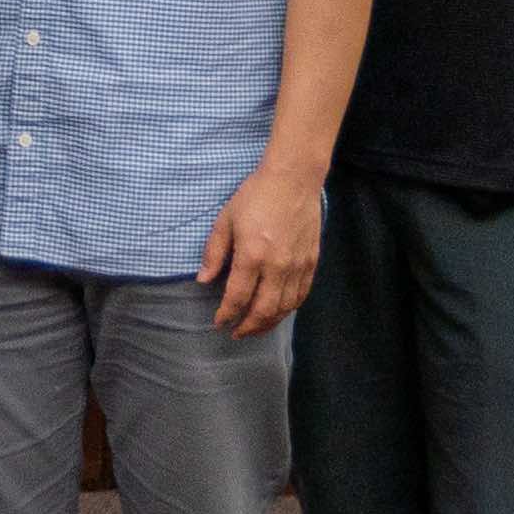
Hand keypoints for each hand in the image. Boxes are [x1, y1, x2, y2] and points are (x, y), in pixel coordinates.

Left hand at [197, 162, 324, 338]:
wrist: (293, 179)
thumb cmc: (255, 196)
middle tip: (236, 333)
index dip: (226, 315)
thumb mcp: (225, 220)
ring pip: (284, 307)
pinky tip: (278, 312)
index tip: (218, 322)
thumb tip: (202, 280)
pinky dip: (288, 309)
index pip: (237, 297)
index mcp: (252, 256)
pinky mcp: (311, 262)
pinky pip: (301, 295)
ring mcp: (297, 265)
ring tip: (255, 328)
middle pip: (263, 310)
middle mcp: (277, 266)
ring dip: (268, 323)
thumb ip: (214, 253)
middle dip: (247, 327)